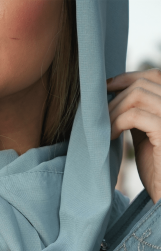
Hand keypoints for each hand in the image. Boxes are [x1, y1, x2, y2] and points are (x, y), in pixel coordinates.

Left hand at [108, 69, 160, 203]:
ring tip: (104, 129)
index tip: (105, 89)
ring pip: (137, 95)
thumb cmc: (158, 170)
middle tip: (99, 116)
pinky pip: (134, 116)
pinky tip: (109, 137)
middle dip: (116, 97)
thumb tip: (117, 96)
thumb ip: (138, 115)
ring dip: (114, 110)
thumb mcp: (146, 136)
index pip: (153, 76)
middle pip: (143, 83)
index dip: (127, 78)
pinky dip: (116, 123)